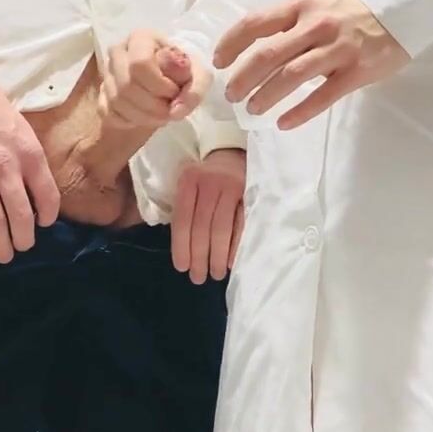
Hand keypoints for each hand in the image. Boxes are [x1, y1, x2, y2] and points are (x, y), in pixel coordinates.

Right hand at [0, 1, 59, 262]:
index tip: (42, 224)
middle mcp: (7, 167)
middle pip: (21, 215)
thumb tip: (37, 186)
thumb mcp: (23, 128)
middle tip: (21, 248)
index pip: (47, 197)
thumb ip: (30, 157)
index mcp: (30, 155)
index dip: (47, 217)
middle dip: (23, 239)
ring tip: (2, 255)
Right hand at [101, 29, 210, 128]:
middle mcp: (118, 51)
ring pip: (116, 101)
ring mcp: (107, 73)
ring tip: (161, 116)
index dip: (159, 85)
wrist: (170, 78)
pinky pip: (108, 113)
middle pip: (126, 86)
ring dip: (143, 117)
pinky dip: (129, 122)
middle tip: (169, 109)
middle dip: (152, 106)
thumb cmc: (184, 71)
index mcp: (141, 38)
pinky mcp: (102, 94)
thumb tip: (175, 112)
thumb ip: (195, 90)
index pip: (140, 64)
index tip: (174, 91)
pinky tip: (144, 117)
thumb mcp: (200, 74)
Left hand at [171, 149, 245, 284]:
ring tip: (215, 274)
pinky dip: (236, 245)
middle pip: (201, 227)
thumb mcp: (189, 185)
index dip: (181, 246)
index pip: (182, 219)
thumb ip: (184, 209)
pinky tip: (231, 262)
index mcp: (188, 181)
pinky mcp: (250, 193)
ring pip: (221, 228)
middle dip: (199, 256)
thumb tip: (181, 249)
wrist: (233, 153)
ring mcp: (232, 187)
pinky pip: (242, 224)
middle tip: (198, 278)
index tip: (182, 267)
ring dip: (217, 256)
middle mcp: (209, 183)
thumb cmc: (206, 178)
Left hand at [214, 0, 409, 129]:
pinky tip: (283, 123)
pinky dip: (300, 111)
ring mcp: (337, 49)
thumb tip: (247, 50)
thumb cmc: (348, 14)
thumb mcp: (314, 7)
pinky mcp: (356, 71)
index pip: (255, 23)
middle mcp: (315, 26)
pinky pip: (323, 96)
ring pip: (291, 76)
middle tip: (232, 95)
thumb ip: (285, 24)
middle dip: (243, 77)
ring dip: (266, 95)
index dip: (231, 43)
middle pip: (268, 54)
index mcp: (300, 7)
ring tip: (253, 109)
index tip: (219, 62)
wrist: (400, 13)